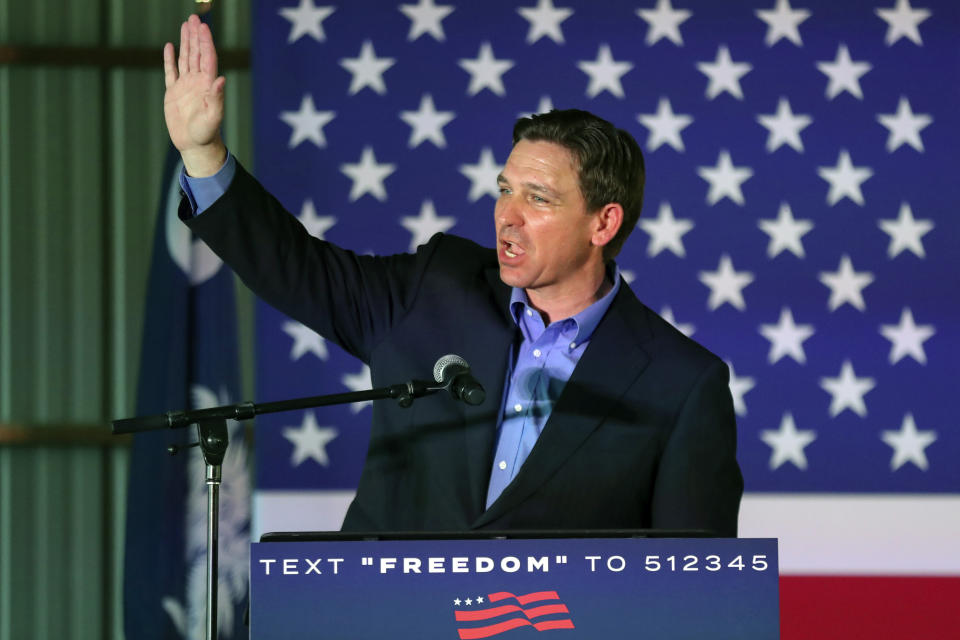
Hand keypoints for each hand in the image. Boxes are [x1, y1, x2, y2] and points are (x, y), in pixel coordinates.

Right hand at [163, 14, 226, 176]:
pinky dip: (169, 59)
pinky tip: (169, 47)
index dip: (205, 42)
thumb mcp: (213, 116)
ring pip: (185, 58)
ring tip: (185, 25)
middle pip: (196, 53)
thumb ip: (217, 98)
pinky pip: (170, 72)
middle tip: (194, 18)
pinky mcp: (173, 93)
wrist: (194, 144)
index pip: (207, 58)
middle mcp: (197, 82)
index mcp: (207, 84)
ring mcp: (185, 86)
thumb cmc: (206, 133)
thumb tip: (221, 79)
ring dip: (185, 42)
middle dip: (195, 35)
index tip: (203, 27)